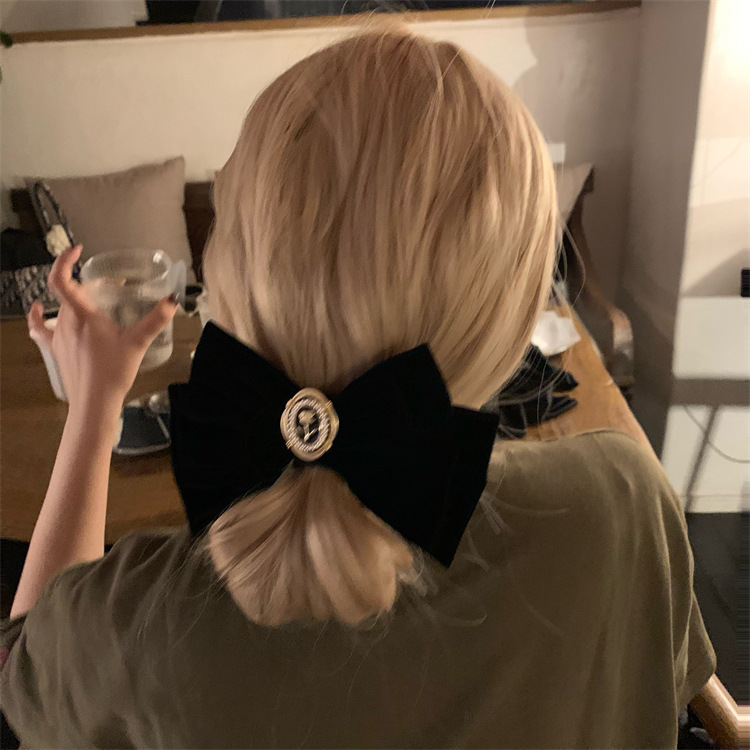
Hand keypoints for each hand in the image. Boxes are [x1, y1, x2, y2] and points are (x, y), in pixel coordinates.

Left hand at [27, 245, 177, 413]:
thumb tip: (172, 300)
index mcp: (83, 316)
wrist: (94, 402)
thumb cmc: (113, 372)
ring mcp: (58, 336)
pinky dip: (37, 315)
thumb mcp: (138, 343)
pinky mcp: (56, 349)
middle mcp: (65, 322)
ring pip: (61, 307)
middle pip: (70, 292)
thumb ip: (156, 319)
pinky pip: (40, 327)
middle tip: (112, 288)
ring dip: (76, 300)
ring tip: (94, 303)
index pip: (61, 280)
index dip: (64, 261)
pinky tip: (38, 308)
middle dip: (89, 285)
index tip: (77, 250)